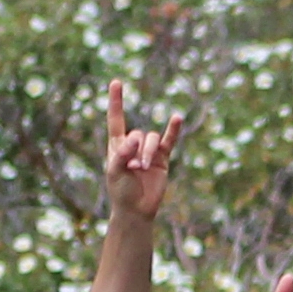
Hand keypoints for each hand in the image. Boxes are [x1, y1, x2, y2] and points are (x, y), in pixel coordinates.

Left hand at [100, 79, 193, 222]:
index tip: (116, 82)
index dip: (116, 101)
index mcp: (117, 144)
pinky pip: (169, 140)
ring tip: (143, 168)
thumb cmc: (121, 191)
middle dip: (137, 149)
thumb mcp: (115, 172)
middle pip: (139, 133)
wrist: (137, 209)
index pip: (116, 119)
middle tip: (133, 167)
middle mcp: (133, 144)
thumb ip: (122, 153)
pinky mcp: (163, 158)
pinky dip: (173, 130)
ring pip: (152, 139)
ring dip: (148, 152)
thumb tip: (136, 137)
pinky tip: (177, 118)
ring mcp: (149, 150)